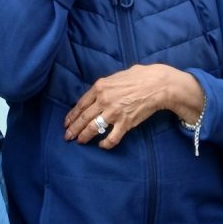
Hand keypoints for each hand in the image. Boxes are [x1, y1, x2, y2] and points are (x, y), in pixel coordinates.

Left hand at [64, 64, 200, 149]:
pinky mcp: (125, 123)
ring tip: (79, 141)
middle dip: (74, 129)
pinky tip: (101, 145)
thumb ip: (103, 88)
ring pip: (94, 128)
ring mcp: (114, 112)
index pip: (81, 104)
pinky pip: (112, 137)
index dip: (72, 115)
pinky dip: (105, 144)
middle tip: (67, 137)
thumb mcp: (114, 78)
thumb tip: (95, 96)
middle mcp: (104, 100)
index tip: (66, 123)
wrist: (156, 84)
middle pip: (84, 117)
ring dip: (84, 136)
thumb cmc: (136, 77)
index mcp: (99, 87)